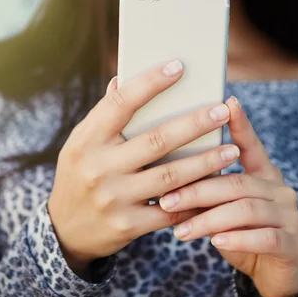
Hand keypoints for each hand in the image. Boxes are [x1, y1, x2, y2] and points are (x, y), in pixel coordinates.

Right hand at [48, 61, 240, 275]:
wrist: (65, 229)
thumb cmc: (80, 174)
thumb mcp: (82, 142)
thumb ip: (104, 115)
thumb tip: (122, 78)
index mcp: (87, 139)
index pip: (121, 103)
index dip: (150, 83)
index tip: (179, 67)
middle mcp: (99, 167)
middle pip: (156, 140)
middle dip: (194, 124)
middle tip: (222, 111)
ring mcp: (113, 198)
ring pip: (171, 176)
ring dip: (206, 162)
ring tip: (232, 150)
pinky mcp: (128, 225)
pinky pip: (171, 210)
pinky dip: (196, 199)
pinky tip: (217, 186)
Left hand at [158, 97, 297, 296]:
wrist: (276, 274)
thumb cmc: (242, 234)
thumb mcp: (225, 210)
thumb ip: (208, 192)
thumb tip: (165, 177)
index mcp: (264, 175)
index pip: (252, 145)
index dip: (240, 123)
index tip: (227, 101)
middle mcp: (280, 189)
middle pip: (236, 182)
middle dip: (198, 190)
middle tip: (166, 199)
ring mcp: (289, 215)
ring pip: (246, 209)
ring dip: (209, 219)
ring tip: (180, 230)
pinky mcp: (291, 243)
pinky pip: (263, 237)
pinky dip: (236, 238)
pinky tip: (215, 241)